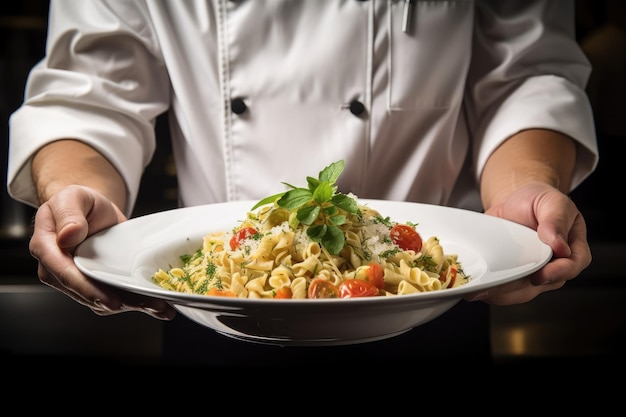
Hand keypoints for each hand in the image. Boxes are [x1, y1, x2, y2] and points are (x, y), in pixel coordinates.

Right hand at [29, 185, 176, 319]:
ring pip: (100, 300)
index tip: (110, 301)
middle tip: (145, 305)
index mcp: (46, 247)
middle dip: (115, 302)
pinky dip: (133, 301)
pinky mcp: (95, 283)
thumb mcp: (74, 197)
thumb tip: (67, 236)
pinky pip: (111, 296)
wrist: (92, 210)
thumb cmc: (80, 203)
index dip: (87, 289)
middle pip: (85, 293)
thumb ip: (69, 214)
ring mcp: (77, 279)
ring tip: (157, 307)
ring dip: (130, 305)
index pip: (64, 274)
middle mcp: (58, 269)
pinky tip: (154, 304)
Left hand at [464, 183, 591, 304]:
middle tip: (499, 286)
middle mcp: (554, 267)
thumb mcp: (552, 202)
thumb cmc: (538, 201)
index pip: (571, 266)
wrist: (514, 202)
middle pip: (541, 285)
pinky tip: (475, 288)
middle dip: (519, 288)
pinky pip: (503, 289)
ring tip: (480, 291)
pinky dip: (489, 290)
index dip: (557, 273)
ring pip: (519, 292)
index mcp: (572, 249)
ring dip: (500, 293)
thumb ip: (556, 220)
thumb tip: (558, 244)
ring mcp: (531, 274)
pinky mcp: (511, 275)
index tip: (540, 274)